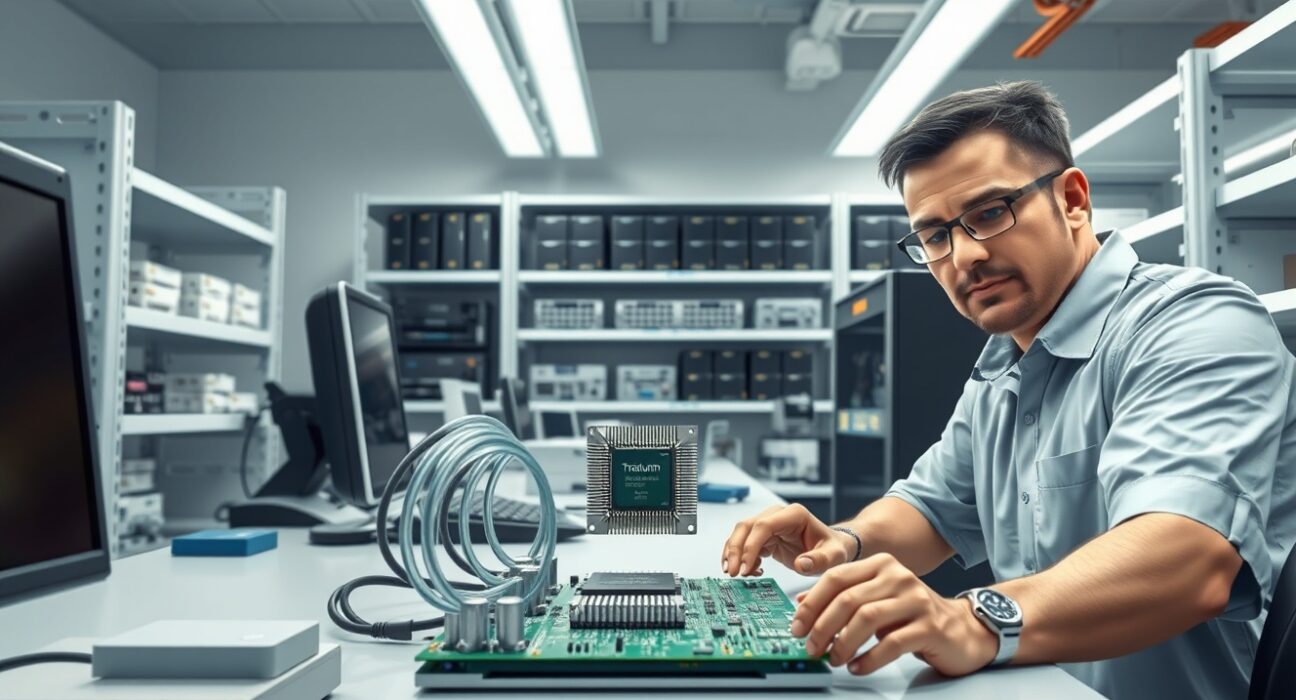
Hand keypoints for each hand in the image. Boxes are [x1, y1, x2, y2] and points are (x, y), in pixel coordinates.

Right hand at [721, 504, 854, 576]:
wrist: (834, 548)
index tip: (745, 568)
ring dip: (733, 553)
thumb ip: (820, 560)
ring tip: (734, 574)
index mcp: (794, 514)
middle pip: (746, 527)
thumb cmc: (834, 548)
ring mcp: (770, 524)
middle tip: (733, 573)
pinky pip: (746, 544)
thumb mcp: (834, 556)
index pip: (763, 526)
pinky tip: (750, 572)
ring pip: (741, 534)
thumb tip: (801, 564)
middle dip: (735, 550)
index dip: (750, 546)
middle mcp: (778, 515)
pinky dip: (742, 558)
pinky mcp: (765, 536)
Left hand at [790, 552, 997, 675]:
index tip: (796, 626)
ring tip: (833, 659)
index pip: (836, 578)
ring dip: (843, 643)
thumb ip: (844, 598)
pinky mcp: (930, 626)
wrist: (963, 630)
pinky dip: (868, 658)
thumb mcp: (876, 600)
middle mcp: (899, 576)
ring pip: (867, 618)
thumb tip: (802, 604)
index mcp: (881, 565)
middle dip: (823, 626)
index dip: (812, 603)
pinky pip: (891, 643)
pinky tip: (857, 667)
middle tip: (811, 647)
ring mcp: (916, 600)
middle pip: (848, 599)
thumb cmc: (913, 616)